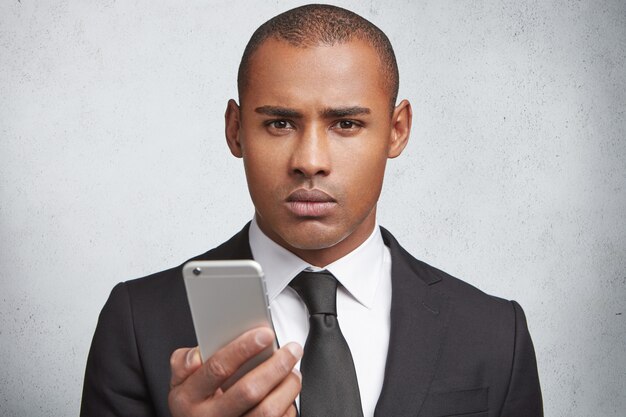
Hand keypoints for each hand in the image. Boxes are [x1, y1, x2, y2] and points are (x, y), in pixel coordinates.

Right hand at [168, 327, 301, 416]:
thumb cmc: (195, 404)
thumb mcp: (180, 383)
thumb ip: (185, 362)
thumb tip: (198, 353)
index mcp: (189, 398)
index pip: (217, 368)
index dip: (243, 348)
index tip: (265, 334)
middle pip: (249, 391)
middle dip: (276, 366)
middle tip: (292, 350)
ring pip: (267, 411)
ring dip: (287, 387)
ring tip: (293, 371)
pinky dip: (288, 406)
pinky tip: (287, 394)